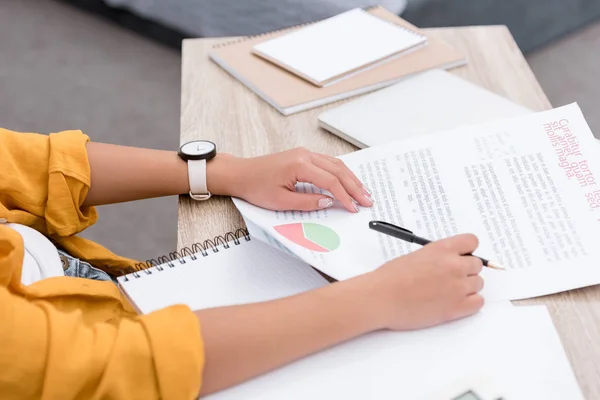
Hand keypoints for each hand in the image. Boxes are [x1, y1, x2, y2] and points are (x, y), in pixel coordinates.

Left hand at [208, 148, 372, 212]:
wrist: (241, 173)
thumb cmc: (255, 186)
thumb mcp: (280, 201)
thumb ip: (307, 202)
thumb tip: (329, 201)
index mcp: (299, 165)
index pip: (330, 181)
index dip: (345, 196)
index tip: (354, 208)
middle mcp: (304, 155)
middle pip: (338, 170)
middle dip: (354, 186)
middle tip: (367, 200)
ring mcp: (304, 154)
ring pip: (335, 164)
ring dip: (351, 178)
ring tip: (363, 191)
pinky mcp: (302, 156)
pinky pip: (328, 162)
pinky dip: (340, 172)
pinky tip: (348, 181)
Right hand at [363, 234, 484, 330]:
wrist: (381, 298)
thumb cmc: (391, 278)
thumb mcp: (417, 256)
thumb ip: (438, 257)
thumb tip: (450, 262)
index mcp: (442, 249)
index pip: (472, 242)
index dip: (467, 250)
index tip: (460, 256)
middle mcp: (454, 265)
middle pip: (477, 265)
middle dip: (465, 271)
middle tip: (449, 278)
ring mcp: (458, 287)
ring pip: (479, 284)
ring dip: (467, 288)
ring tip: (447, 293)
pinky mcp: (457, 307)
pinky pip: (479, 302)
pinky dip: (469, 303)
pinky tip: (452, 303)